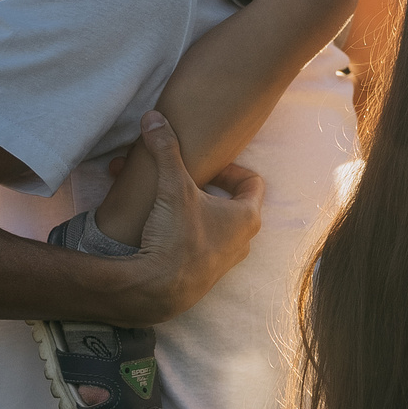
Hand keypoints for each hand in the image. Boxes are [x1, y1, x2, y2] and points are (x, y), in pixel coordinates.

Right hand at [109, 111, 264, 322]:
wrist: (157, 291)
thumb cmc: (176, 238)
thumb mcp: (172, 187)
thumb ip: (165, 150)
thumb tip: (154, 117)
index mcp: (247, 217)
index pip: (253, 182)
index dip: (231, 168)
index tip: (208, 165)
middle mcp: (243, 240)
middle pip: (231, 202)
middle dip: (204, 186)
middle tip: (182, 179)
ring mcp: (226, 260)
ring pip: (213, 223)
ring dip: (191, 208)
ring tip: (165, 199)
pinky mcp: (205, 274)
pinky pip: (200, 243)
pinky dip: (184, 229)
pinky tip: (161, 225)